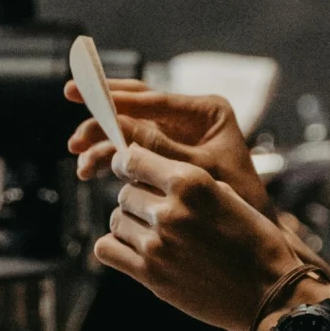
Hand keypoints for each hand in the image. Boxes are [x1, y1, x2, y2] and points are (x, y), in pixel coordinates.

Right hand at [64, 84, 273, 216]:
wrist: (255, 238)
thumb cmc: (240, 202)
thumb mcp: (198, 172)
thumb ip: (160, 148)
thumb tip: (118, 126)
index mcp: (207, 111)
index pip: (152, 98)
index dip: (113, 97)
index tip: (81, 93)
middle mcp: (191, 118)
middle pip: (135, 109)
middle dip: (101, 122)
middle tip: (74, 138)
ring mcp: (178, 137)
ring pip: (129, 132)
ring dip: (103, 146)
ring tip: (83, 167)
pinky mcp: (168, 158)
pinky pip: (133, 151)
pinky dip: (112, 160)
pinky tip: (93, 172)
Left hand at [95, 142, 300, 330]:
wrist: (269, 293)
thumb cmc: (256, 244)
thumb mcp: (229, 196)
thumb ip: (189, 182)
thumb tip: (152, 172)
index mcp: (192, 183)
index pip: (133, 158)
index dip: (127, 163)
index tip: (131, 170)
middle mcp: (171, 210)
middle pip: (125, 192)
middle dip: (137, 199)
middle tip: (157, 213)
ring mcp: (157, 244)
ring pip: (115, 220)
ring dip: (129, 224)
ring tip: (153, 235)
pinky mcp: (150, 274)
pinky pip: (107, 249)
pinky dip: (116, 248)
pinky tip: (136, 250)